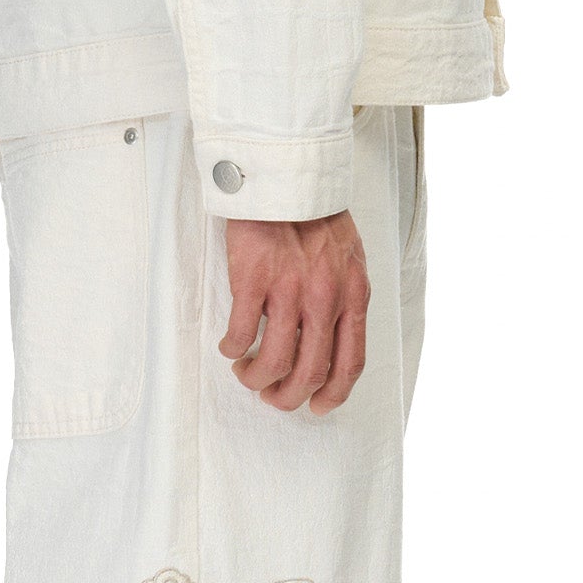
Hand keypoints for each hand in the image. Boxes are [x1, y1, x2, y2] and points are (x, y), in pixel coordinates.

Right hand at [219, 213, 370, 414]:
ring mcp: (289, 291)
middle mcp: (325, 299)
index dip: (333, 395)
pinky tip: (230, 348)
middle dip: (289, 396)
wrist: (285, 176)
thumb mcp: (348, 259)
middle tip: (272, 396)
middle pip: (310, 373)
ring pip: (275, 362)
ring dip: (257, 379)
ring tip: (247, 373)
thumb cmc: (315, 214)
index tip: (317, 407)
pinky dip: (234, 350)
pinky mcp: (254, 280)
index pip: (349, 363)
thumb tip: (330, 339)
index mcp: (352, 296)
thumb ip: (344, 298)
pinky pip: (241, 334)